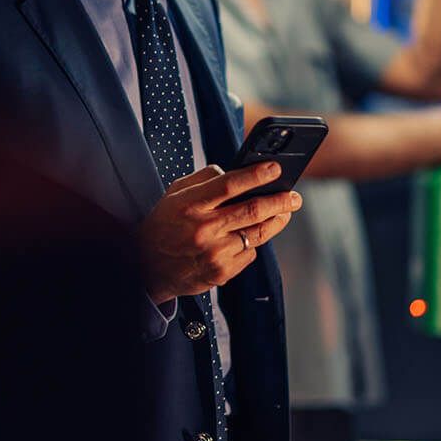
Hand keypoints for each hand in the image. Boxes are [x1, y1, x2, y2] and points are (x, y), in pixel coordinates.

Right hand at [139, 163, 303, 305]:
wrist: (147, 266)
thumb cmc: (164, 225)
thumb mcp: (174, 194)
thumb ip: (204, 178)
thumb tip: (234, 171)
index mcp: (189, 205)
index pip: (229, 185)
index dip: (256, 175)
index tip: (275, 168)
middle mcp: (203, 229)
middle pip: (253, 210)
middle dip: (280, 200)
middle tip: (293, 196)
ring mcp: (214, 253)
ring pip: (258, 233)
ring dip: (277, 221)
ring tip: (285, 212)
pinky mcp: (221, 272)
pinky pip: (249, 252)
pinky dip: (253, 242)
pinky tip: (248, 236)